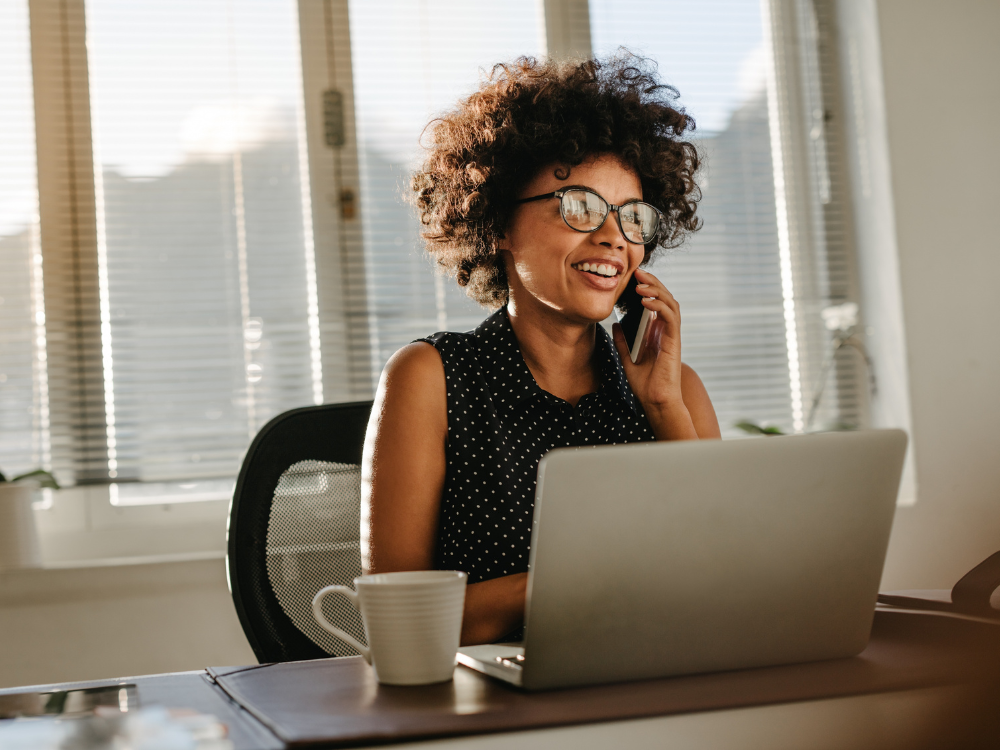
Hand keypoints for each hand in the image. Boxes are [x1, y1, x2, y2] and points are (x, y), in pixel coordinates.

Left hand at [611, 268, 698, 440]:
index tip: (633, 278)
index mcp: (656, 332)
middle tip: (638, 273)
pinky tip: (645, 301)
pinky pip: (670, 317)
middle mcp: (665, 331)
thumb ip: (622, 341)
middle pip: (664, 298)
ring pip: (670, 303)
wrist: (655, 401)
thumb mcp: (627, 358)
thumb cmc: (645, 384)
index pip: (655, 302)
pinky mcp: (674, 341)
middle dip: (652, 283)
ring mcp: (671, 335)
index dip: (647, 288)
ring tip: (640, 284)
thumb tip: (615, 324)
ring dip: (656, 291)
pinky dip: (659, 306)